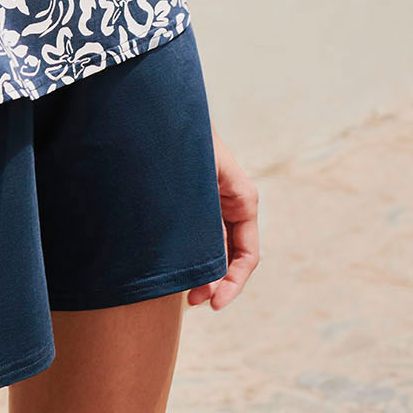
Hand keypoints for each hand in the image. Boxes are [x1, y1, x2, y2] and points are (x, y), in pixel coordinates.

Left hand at [185, 131, 258, 309]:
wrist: (165, 108)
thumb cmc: (185, 140)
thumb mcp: (200, 181)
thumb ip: (205, 221)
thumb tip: (206, 268)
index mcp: (243, 199)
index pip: (247, 255)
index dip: (234, 283)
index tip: (214, 303)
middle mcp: (232, 203)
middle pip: (230, 256)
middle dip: (215, 283)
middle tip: (192, 302)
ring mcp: (214, 202)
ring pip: (214, 248)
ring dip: (202, 271)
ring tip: (183, 293)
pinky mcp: (196, 201)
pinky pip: (199, 234)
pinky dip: (192, 254)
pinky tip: (175, 268)